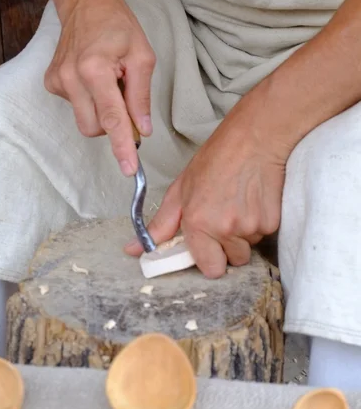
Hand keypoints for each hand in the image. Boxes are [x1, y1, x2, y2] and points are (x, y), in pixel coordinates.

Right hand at [45, 0, 155, 175]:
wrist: (86, 4)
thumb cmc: (118, 27)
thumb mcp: (142, 57)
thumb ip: (140, 96)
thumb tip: (143, 129)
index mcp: (95, 69)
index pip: (112, 118)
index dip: (122, 146)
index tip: (129, 169)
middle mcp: (71, 78)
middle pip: (95, 128)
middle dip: (113, 124)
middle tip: (126, 98)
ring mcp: (57, 81)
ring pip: (85, 121)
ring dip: (101, 111)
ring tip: (109, 82)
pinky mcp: (51, 83)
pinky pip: (76, 108)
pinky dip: (90, 101)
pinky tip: (93, 79)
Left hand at [126, 101, 287, 277]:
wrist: (254, 139)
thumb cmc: (216, 159)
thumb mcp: (180, 190)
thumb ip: (160, 225)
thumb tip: (134, 249)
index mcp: (198, 223)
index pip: (210, 269)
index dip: (209, 258)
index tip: (208, 244)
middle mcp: (225, 230)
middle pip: (232, 261)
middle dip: (227, 248)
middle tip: (223, 220)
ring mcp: (252, 227)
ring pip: (248, 247)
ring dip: (243, 234)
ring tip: (238, 205)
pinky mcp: (272, 222)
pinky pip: (264, 235)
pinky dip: (259, 223)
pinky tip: (252, 201)